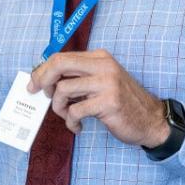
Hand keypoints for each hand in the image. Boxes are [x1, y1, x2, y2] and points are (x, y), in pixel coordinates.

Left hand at [28, 49, 170, 146]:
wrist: (151, 120)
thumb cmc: (121, 102)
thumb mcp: (101, 82)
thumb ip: (78, 77)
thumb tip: (44, 80)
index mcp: (99, 57)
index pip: (62, 56)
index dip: (42, 70)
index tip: (34, 83)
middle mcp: (103, 66)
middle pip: (59, 64)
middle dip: (43, 80)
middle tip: (39, 95)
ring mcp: (107, 83)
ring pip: (63, 90)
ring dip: (59, 107)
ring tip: (68, 116)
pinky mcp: (108, 102)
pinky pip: (75, 111)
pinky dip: (71, 122)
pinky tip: (78, 127)